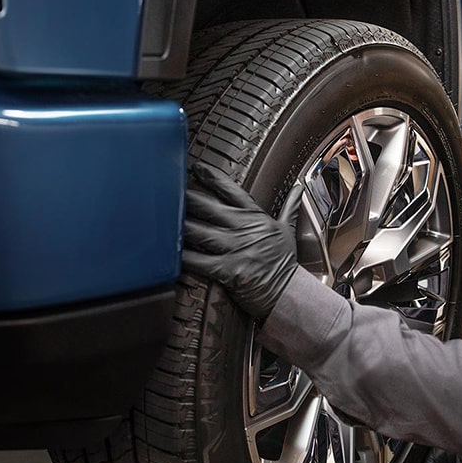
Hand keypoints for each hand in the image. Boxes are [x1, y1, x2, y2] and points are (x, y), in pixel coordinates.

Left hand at [182, 162, 300, 317]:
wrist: (289, 293)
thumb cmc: (285, 263)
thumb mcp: (288, 231)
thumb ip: (289, 208)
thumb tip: (298, 189)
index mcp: (256, 218)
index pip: (232, 191)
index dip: (212, 177)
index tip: (197, 168)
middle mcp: (245, 230)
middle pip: (210, 208)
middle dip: (188, 198)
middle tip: (169, 190)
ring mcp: (236, 250)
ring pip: (201, 233)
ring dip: (181, 225)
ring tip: (163, 217)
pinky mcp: (228, 271)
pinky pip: (199, 261)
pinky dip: (183, 256)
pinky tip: (168, 251)